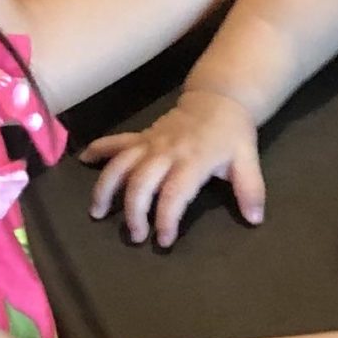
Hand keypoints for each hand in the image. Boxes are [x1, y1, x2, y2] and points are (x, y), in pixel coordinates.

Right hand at [82, 90, 262, 244]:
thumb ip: (250, 189)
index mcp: (193, 159)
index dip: (166, 218)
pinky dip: (99, 149)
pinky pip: (117, 141)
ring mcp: (151, 142)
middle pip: (141, 182)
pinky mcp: (142, 136)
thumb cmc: (232, 134)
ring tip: (97, 213)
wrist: (218, 98)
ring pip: (121, 163)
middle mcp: (167, 151)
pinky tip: (82, 160)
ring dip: (106, 187)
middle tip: (136, 236)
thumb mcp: (247, 159)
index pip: (174, 192)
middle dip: (134, 211)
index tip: (164, 239)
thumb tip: (255, 219)